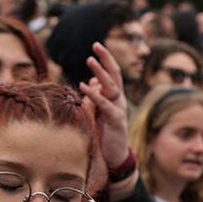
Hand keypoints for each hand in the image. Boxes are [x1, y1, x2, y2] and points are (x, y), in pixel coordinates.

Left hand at [79, 40, 134, 187]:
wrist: (114, 156)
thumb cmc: (104, 133)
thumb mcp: (98, 112)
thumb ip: (95, 97)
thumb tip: (90, 82)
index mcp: (114, 97)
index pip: (112, 73)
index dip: (106, 59)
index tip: (96, 45)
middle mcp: (119, 100)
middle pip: (114, 75)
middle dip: (106, 59)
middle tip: (96, 45)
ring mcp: (118, 109)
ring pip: (111, 87)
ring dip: (100, 73)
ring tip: (90, 60)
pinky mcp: (116, 121)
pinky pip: (105, 105)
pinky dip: (94, 95)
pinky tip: (84, 86)